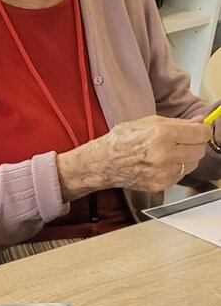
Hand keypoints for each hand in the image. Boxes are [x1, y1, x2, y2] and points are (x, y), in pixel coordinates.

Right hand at [59, 116, 208, 197]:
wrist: (103, 163)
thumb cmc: (121, 141)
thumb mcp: (148, 123)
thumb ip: (176, 122)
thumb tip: (198, 121)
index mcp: (162, 134)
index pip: (200, 133)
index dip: (202, 130)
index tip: (200, 130)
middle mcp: (165, 154)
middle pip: (199, 150)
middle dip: (195, 144)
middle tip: (186, 140)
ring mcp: (163, 172)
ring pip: (192, 164)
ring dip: (187, 157)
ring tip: (172, 152)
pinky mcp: (160, 184)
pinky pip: (180, 175)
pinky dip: (177, 169)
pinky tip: (164, 163)